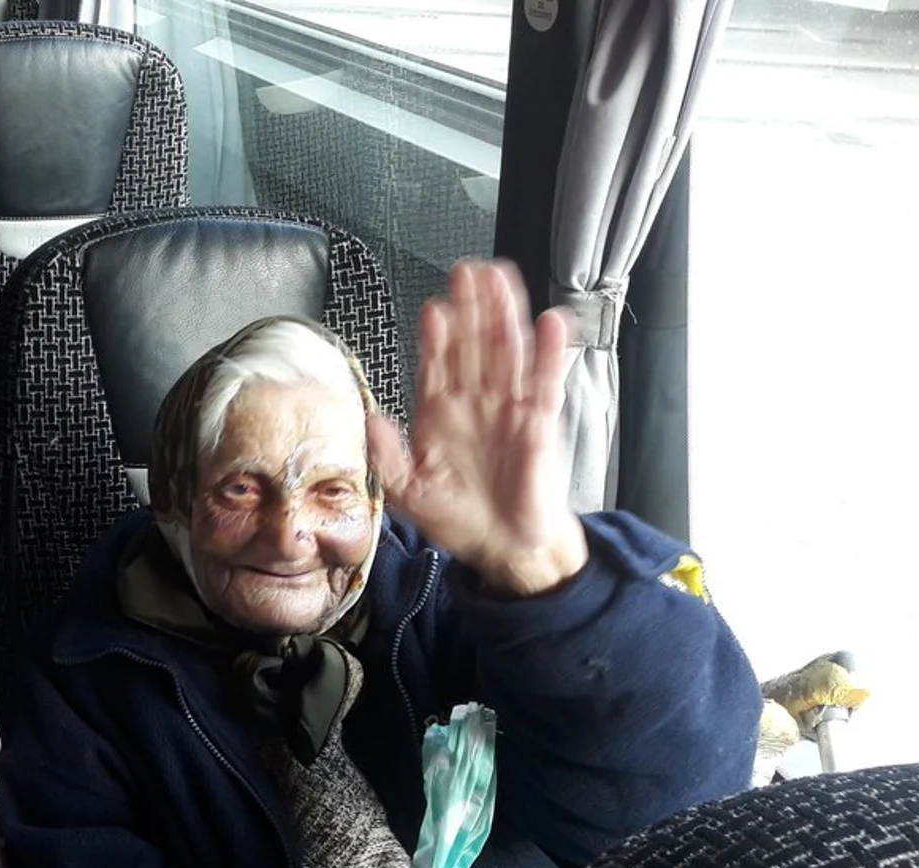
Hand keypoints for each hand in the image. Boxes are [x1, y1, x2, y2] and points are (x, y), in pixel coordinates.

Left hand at [367, 261, 587, 596]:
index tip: (433, 309)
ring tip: (501, 277)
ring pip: (506, 352)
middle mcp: (474, 403)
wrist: (503, 546)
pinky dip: (549, 354)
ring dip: (504, 315)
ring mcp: (508, 408)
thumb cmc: (456, 517)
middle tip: (466, 270)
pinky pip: (545, 383)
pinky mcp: (539, 423)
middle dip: (470, 308)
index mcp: (439, 415)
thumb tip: (368, 419)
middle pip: (473, 345)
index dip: (436, 338)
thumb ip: (387, 458)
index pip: (437, 365)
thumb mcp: (409, 493)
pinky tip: (550, 323)